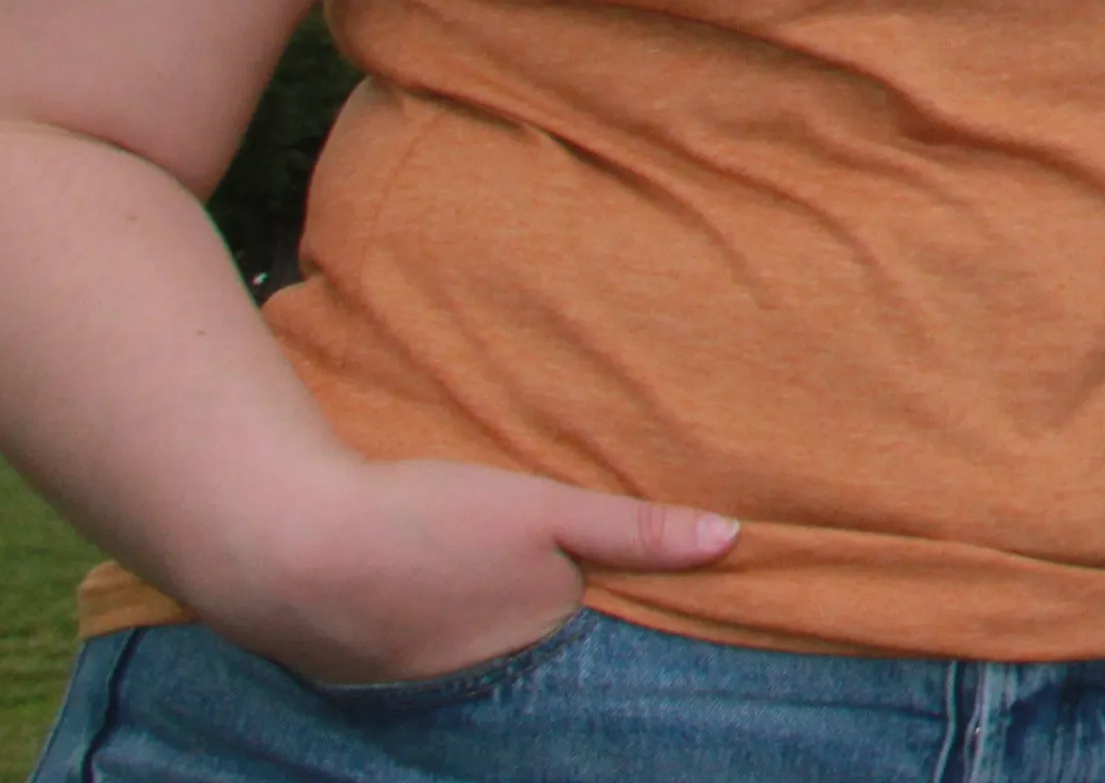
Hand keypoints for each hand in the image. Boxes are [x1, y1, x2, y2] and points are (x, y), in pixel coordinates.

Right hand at [212, 457, 737, 688]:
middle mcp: (480, 679)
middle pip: (525, 640)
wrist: (285, 549)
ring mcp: (413, 682)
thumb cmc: (426, 521)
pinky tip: (405, 585)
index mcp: (533, 639)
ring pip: (465, 646)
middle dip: (532, 611)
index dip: (593, 599)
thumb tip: (731, 540)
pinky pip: (407, 647)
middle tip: (508, 562)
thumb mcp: (543, 510)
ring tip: (457, 571)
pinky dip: (414, 620)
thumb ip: (634, 530)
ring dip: (469, 616)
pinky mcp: (357, 670)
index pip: (585, 629)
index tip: (604, 579)